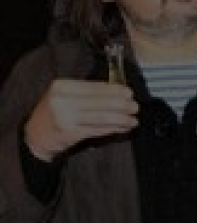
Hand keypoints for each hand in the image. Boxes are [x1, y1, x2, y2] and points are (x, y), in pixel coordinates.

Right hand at [23, 79, 138, 161]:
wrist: (35, 135)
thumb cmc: (55, 113)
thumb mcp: (65, 96)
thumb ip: (87, 92)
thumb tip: (119, 92)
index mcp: (62, 86)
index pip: (95, 87)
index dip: (115, 90)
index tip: (129, 93)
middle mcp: (62, 100)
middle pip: (100, 102)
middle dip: (122, 105)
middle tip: (135, 107)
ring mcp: (65, 117)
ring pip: (101, 117)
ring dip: (121, 119)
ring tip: (133, 120)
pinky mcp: (70, 133)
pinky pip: (97, 129)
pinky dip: (113, 129)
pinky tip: (123, 128)